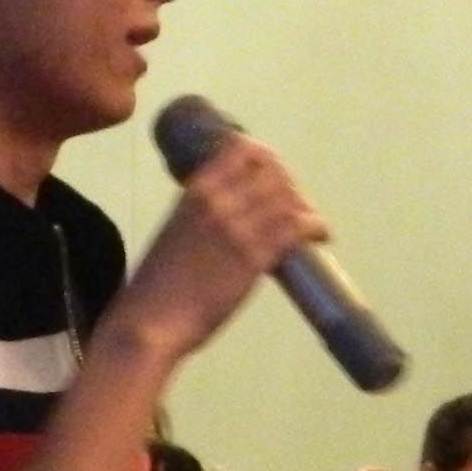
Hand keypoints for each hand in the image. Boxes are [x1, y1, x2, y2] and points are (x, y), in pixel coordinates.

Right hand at [114, 134, 321, 362]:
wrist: (151, 322)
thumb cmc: (158, 285)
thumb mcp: (176, 230)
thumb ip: (203, 214)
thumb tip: (235, 210)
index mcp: (195, 191)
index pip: (241, 149)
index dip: (267, 159)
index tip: (276, 176)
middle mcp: (218, 200)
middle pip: (273, 172)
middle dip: (291, 186)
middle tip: (298, 207)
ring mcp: (237, 227)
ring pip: (288, 199)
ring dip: (306, 208)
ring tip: (310, 226)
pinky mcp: (254, 256)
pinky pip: (296, 228)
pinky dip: (315, 227)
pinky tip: (320, 237)